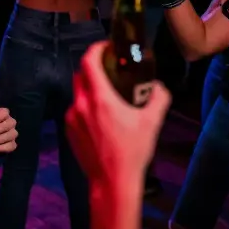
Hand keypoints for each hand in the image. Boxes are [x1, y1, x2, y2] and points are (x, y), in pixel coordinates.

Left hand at [65, 41, 170, 188]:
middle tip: (109, 70)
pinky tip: (101, 119)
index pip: (89, 62)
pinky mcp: (69, 131)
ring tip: (108, 97)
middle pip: (80, 75)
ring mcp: (72, 118)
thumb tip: (159, 86)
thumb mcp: (152, 122)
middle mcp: (81, 105)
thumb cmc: (133, 152)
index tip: (106, 46)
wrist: (112, 182)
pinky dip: (86, 107)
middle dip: (93, 68)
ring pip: (78, 93)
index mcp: (100, 99)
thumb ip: (158, 98)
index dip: (96, 49)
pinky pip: (75, 110)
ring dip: (90, 89)